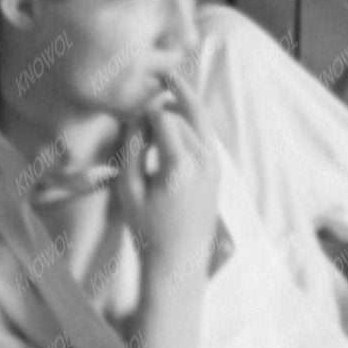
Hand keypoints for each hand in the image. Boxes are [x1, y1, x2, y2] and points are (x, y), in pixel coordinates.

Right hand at [110, 72, 222, 281]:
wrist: (178, 264)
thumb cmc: (147, 230)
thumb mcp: (129, 190)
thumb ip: (132, 150)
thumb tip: (136, 118)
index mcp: (180, 164)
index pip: (164, 118)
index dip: (147, 106)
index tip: (133, 100)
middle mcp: (204, 161)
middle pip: (185, 116)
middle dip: (168, 100)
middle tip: (152, 85)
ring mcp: (215, 167)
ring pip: (203, 122)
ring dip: (188, 102)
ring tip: (172, 83)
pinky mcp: (218, 174)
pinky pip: (208, 137)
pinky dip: (196, 120)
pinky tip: (182, 113)